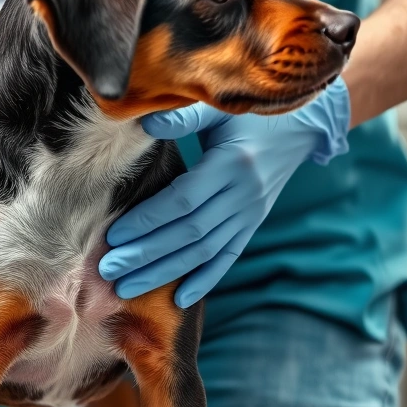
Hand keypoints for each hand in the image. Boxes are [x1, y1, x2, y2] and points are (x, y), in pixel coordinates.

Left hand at [99, 79, 351, 307]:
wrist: (299, 125)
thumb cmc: (246, 112)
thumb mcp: (218, 107)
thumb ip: (184, 115)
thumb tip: (146, 121)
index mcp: (230, 163)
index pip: (183, 200)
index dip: (148, 219)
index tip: (114, 235)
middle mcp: (242, 194)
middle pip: (189, 233)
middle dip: (146, 254)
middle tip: (108, 269)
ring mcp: (250, 214)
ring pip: (204, 252)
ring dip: (164, 273)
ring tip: (126, 287)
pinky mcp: (253, 225)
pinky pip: (227, 257)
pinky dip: (204, 280)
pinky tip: (178, 299)